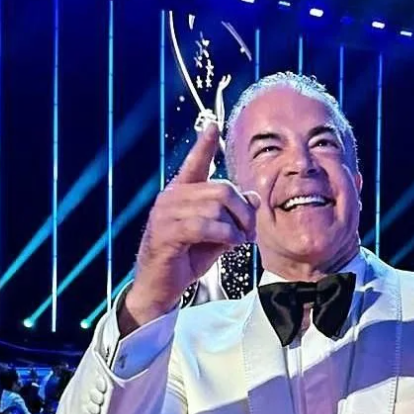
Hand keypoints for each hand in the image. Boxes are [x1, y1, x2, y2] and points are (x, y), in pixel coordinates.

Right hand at [121, 121, 257, 332]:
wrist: (159, 289)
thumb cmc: (185, 261)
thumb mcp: (216, 236)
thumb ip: (232, 216)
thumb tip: (254, 197)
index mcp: (181, 194)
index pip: (194, 163)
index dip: (204, 144)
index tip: (212, 124)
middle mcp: (171, 198)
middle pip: (222, 190)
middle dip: (243, 211)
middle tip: (249, 232)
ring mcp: (166, 214)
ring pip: (216, 207)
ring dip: (236, 227)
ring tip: (238, 242)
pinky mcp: (166, 233)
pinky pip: (205, 225)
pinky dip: (225, 235)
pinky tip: (229, 245)